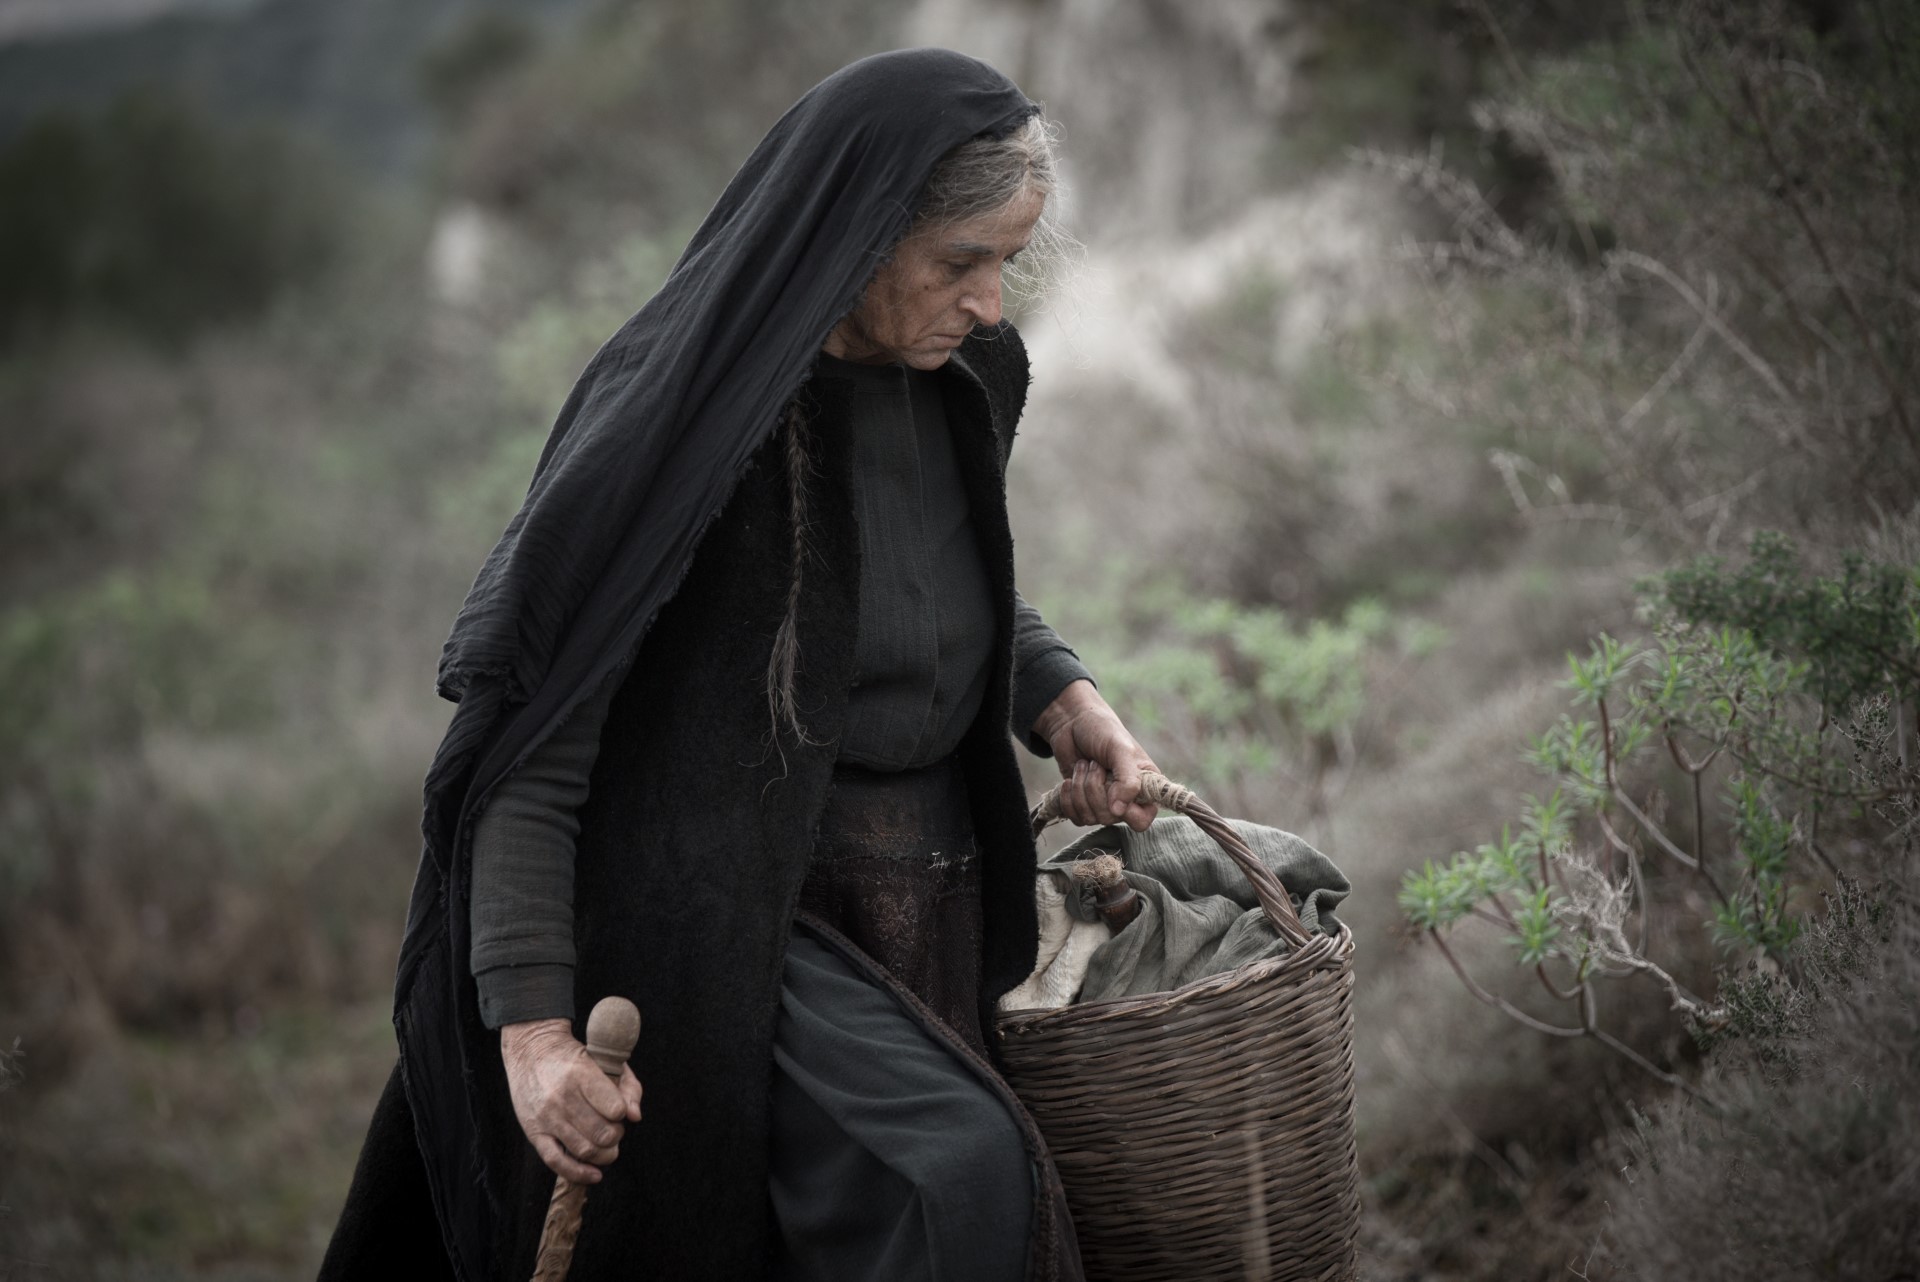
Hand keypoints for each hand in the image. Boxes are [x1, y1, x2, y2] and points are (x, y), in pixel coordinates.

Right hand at [501, 1018, 643, 1183]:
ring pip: (585, 1150)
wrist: (531, 1052)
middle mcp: (562, 1097)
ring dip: (605, 1154)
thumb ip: (628, 1086)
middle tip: (614, 1127)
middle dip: (617, 1135)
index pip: (615, 1109)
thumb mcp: (605, 1060)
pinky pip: (556, 1162)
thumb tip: (635, 1116)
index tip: (620, 1110)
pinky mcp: (534, 1133)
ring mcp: (547, 1117)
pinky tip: (595, 1175)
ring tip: (607, 1144)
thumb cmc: (574, 1056)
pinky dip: (578, 1173)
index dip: (623, 1114)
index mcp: (581, 1074)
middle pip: (602, 1134)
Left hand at [1031, 679, 1159, 830]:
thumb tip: (1118, 811)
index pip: (1142, 820)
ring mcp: (1103, 803)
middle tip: (1095, 764)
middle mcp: (1125, 799)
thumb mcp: (1120, 749)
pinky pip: (1074, 817)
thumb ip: (1127, 780)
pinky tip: (1069, 780)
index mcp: (1144, 787)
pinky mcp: (1082, 804)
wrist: (1072, 724)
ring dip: (1080, 788)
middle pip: (1109, 818)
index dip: (1127, 812)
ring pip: (1089, 818)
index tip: (1113, 789)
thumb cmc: (1103, 731)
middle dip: (1095, 788)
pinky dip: (1067, 798)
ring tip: (1084, 765)